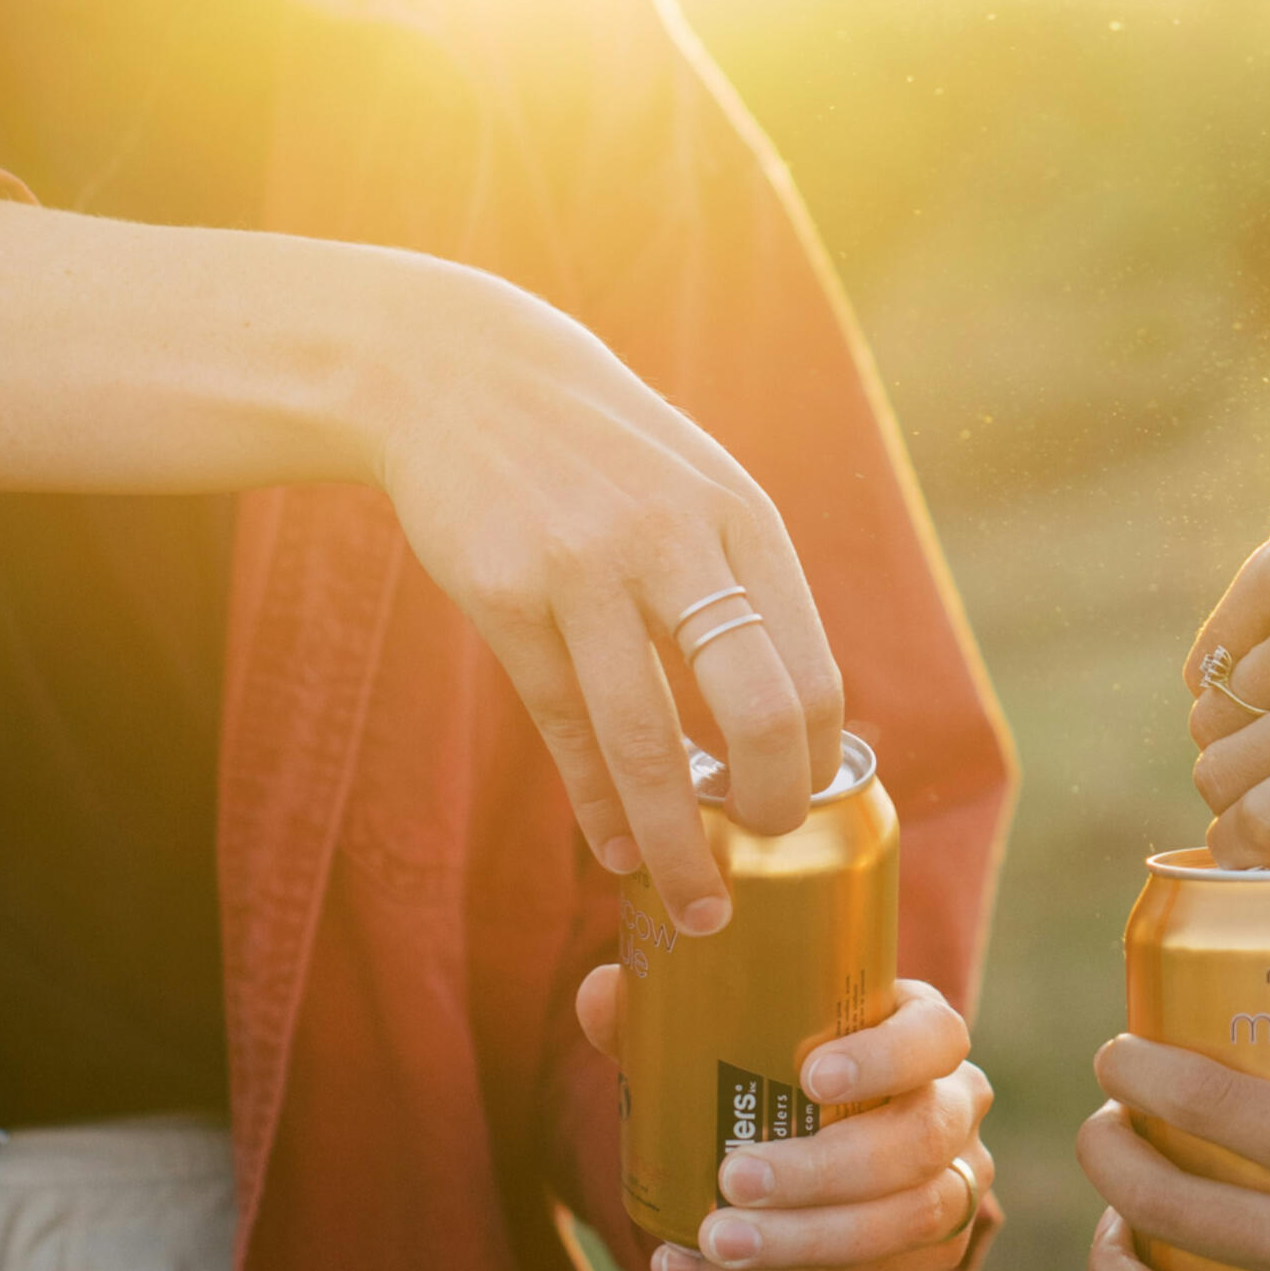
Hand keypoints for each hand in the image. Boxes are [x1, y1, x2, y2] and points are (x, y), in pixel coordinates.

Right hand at [364, 254, 842, 932]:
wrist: (456, 372)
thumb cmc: (599, 455)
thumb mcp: (695, 492)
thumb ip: (745, 591)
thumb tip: (789, 728)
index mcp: (742, 522)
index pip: (813, 674)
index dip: (813, 761)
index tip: (800, 803)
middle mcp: (675, 544)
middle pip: (757, 711)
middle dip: (770, 807)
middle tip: (760, 851)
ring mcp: (585, 571)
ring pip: (648, 743)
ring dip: (677, 843)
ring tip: (694, 899)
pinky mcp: (505, 598)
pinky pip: (566, 728)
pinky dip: (597, 804)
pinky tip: (614, 846)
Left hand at [579, 971, 991, 1270]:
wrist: (803, 1164)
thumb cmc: (767, 1077)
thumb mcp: (726, 1040)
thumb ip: (664, 1016)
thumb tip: (601, 992)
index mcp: (918, 1035)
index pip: (935, 1035)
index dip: (886, 1056)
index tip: (810, 1076)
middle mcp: (952, 1107)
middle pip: (920, 1137)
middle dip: (825, 1167)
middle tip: (736, 1178)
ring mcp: (951, 1184)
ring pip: (906, 1218)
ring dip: (806, 1236)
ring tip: (717, 1239)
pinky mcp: (927, 1254)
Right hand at [1185, 295, 1269, 864]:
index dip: (1241, 843)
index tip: (1228, 841)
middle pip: (1232, 777)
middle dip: (1222, 787)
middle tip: (1234, 773)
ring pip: (1212, 719)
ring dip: (1225, 724)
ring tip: (1268, 700)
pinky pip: (1208, 658)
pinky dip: (1219, 668)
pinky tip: (1260, 652)